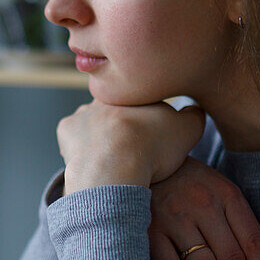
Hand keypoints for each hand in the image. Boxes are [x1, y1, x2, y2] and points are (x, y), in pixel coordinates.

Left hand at [57, 100, 204, 194]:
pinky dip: (80, 148)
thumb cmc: (153, 147)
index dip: (149, 121)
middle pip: (116, 111)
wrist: (115, 166)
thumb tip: (194, 110)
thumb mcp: (188, 130)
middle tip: (134, 151)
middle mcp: (107, 96)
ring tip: (113, 161)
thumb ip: (193, 116)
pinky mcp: (65, 130)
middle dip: (123, 127)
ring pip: (92, 122)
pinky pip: (71, 137)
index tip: (153, 140)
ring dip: (100, 137)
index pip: (142, 103)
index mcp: (134, 94)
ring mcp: (83, 112)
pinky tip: (93, 162)